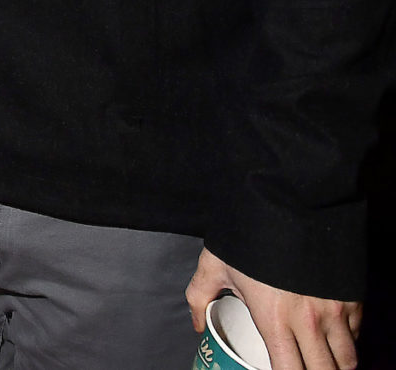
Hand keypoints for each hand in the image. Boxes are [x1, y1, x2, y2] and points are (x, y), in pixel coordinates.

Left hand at [187, 247, 363, 369]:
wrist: (288, 202)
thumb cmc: (247, 234)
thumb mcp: (214, 265)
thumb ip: (200, 297)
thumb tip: (197, 323)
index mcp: (273, 319)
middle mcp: (308, 321)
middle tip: (303, 367)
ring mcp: (334, 310)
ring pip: (348, 359)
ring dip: (336, 365)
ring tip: (322, 363)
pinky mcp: (352, 298)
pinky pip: (356, 333)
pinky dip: (347, 342)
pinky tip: (332, 339)